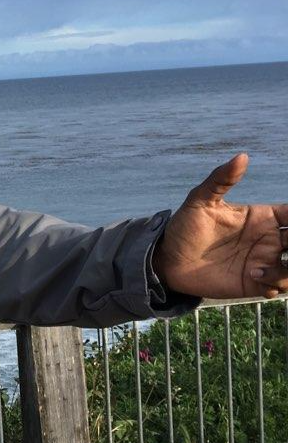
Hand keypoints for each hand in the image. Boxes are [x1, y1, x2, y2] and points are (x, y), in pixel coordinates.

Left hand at [152, 153, 287, 298]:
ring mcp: (264, 261)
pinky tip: (255, 278)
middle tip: (286, 245)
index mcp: (264, 217)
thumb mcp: (200, 200)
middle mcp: (269, 239)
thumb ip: (221, 180)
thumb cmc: (184, 227)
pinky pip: (281, 286)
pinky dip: (276, 283)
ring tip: (259, 268)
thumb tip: (241, 156)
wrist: (167, 260)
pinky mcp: (254, 283)